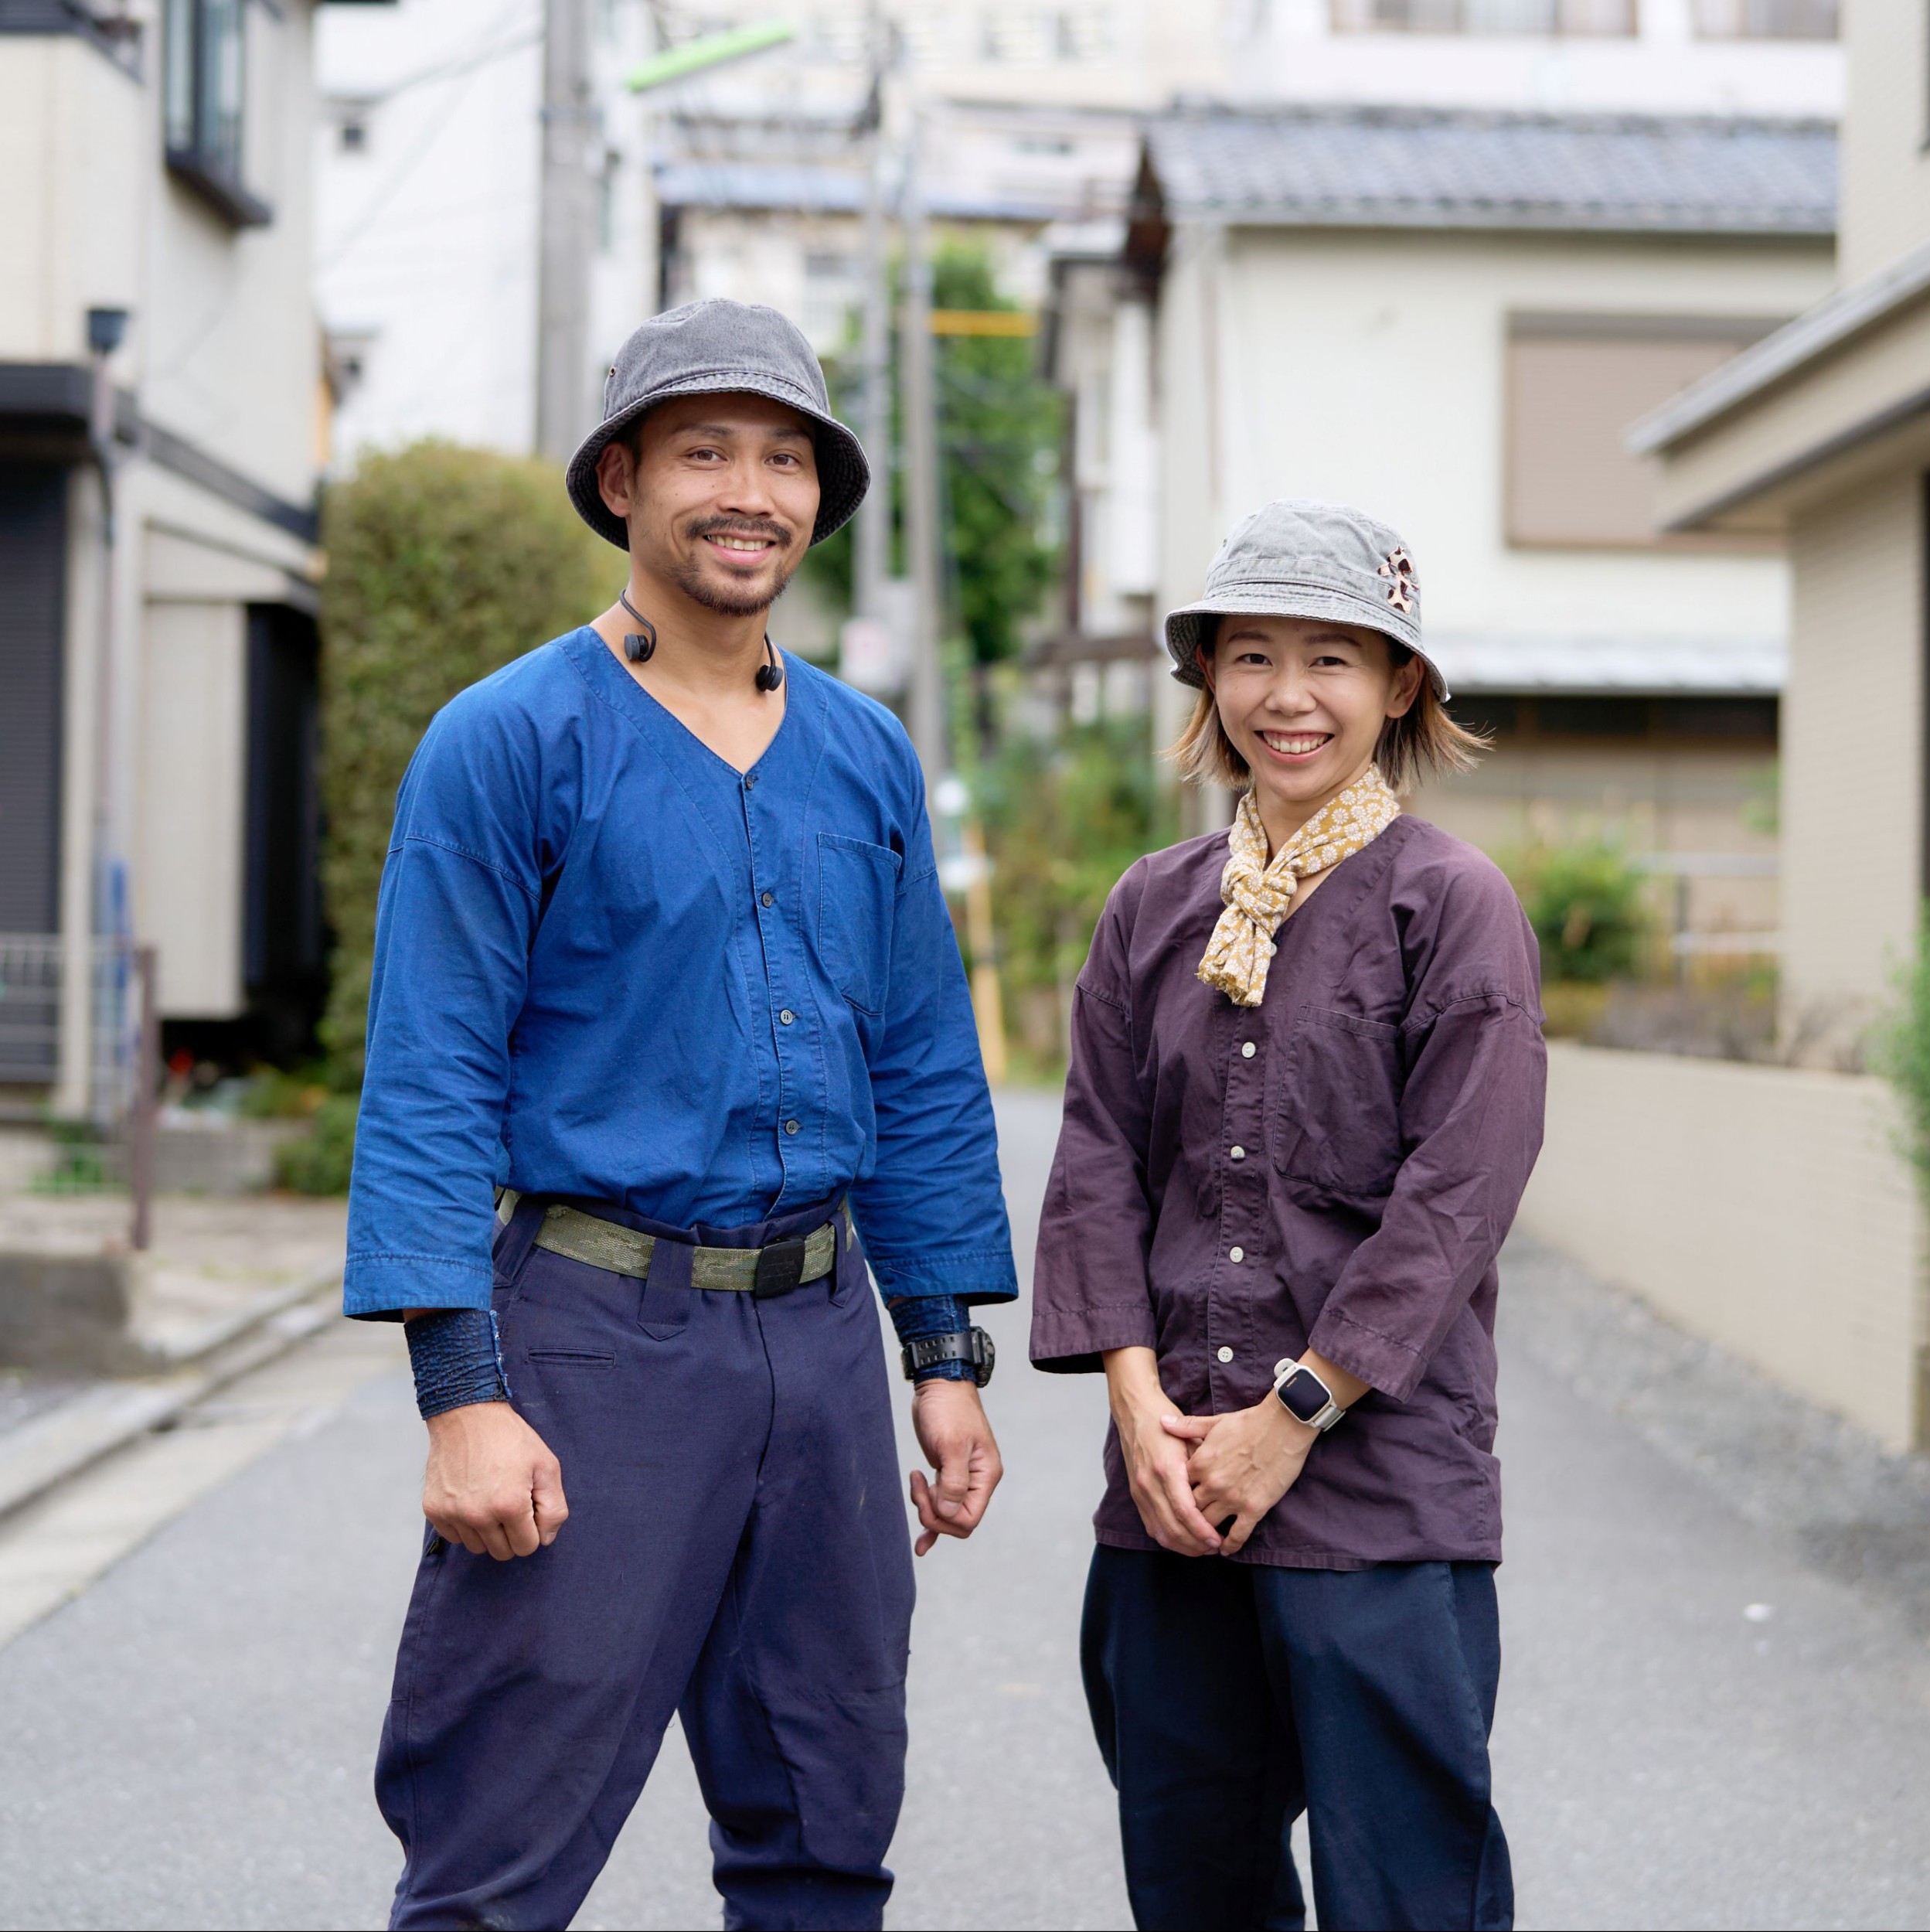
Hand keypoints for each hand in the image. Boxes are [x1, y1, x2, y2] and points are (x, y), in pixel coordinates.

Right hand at [422, 1401, 568, 1560]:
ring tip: (490, 1498)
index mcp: (509, 1506)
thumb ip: (554, 1508)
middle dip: (512, 1533)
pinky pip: (455, 1537)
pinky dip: (466, 1525)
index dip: (533, 1528)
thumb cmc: (509, 1438)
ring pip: (477, 1547)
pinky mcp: (434, 1510)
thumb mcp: (547, 1466)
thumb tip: (545, 1539)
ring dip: (488, 1531)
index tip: (528, 1506)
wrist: (468, 1415)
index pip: (527, 1547)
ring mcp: (452, 1514)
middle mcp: (478, 1515)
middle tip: (510, 1501)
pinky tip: (472, 1498)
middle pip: (502, 1552)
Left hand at [909, 1378, 1002, 1555]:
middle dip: (933, 1513)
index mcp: (986, 1475)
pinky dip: (931, 1520)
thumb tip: (948, 1512)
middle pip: (957, 1521)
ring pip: (946, 1514)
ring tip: (913, 1485)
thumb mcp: (951, 1444)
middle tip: (917, 1488)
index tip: (927, 1493)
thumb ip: (953, 1481)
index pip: (969, 1518)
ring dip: (926, 1510)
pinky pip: (941, 1505)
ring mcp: (962, 1478)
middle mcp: (977, 1481)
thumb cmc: (948, 1409)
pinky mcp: (946, 1474)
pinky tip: (921, 1541)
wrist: (939, 1385)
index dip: (945, 1517)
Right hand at [1102, 1347, 1223, 1557]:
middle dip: (1196, 1544)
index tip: (1219, 1540)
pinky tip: (1186, 1541)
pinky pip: (1151, 1526)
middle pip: (1173, 1528)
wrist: (1135, 1412)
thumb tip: (1224, 1493)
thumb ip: (1203, 1467)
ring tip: (1204, 1548)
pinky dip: (1169, 1539)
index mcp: (1166, 1468)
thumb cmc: (1166, 1422)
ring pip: (1161, 1532)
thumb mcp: (1190, 1438)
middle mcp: (1149, 1483)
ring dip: (1184, 1546)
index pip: (1185, 1511)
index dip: (1202, 1531)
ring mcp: (1140, 1491)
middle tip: (1216, 1548)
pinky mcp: (1136, 1495)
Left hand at [1161, 1398, 1313, 1556]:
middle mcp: (1212, 1483)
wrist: (1284, 1426)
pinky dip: (1230, 1545)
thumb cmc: (1249, 1422)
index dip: (1177, 1496)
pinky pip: (1238, 1534)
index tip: (1176, 1502)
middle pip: (1190, 1509)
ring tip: (1203, 1541)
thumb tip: (1162, 1421)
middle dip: (1187, 1519)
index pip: (1178, 1487)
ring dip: (1205, 1534)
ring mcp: (1233, 1498)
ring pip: (1209, 1525)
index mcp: (1200, 1462)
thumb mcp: (1214, 1423)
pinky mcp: (1254, 1508)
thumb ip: (1187, 1426)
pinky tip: (1226, 1549)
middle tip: (1186, 1528)